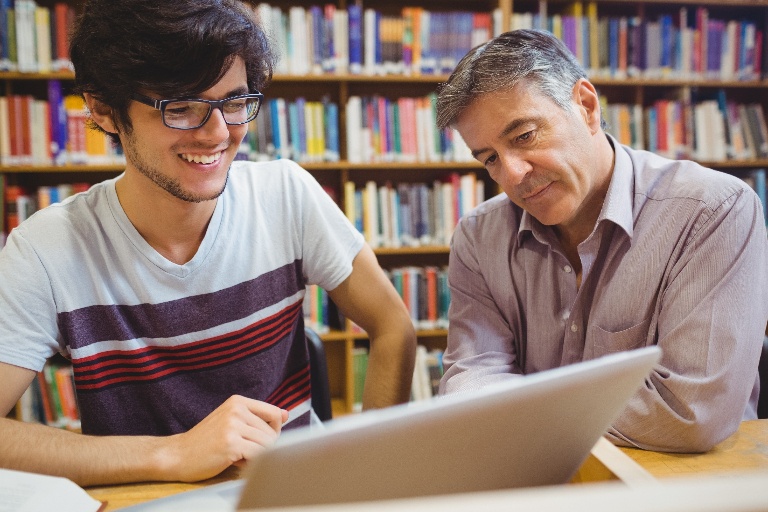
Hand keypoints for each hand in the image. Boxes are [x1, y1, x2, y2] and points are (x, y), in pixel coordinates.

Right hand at [162, 395, 288, 481]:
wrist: (177, 455)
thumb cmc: (205, 442)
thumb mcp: (231, 421)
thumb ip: (257, 418)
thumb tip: (286, 414)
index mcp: (238, 401)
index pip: (275, 413)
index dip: (275, 431)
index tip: (264, 440)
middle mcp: (236, 410)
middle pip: (273, 432)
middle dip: (265, 447)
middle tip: (246, 453)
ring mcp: (233, 426)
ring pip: (267, 444)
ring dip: (258, 456)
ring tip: (240, 457)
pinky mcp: (231, 444)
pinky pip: (258, 455)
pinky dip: (253, 464)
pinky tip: (238, 463)